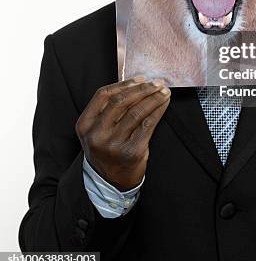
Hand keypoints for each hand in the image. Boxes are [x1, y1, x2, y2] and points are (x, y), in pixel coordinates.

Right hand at [75, 75, 170, 190]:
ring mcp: (113, 144)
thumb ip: (109, 109)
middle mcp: (97, 134)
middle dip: (142, 89)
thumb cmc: (107, 149)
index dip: (124, 84)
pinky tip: (164, 104)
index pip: (103, 95)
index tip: (140, 78)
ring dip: (153, 98)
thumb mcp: (97, 130)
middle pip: (121, 101)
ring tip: (164, 92)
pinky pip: (148, 124)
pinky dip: (158, 111)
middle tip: (157, 83)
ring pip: (137, 112)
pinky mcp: (131, 152)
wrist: (111, 181)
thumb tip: (137, 83)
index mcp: (85, 125)